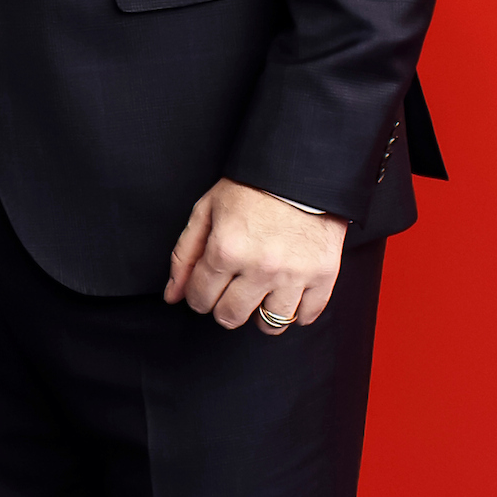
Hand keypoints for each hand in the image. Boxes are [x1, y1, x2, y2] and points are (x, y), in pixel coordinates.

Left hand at [164, 179, 347, 334]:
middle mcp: (260, 268)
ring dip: (261, 314)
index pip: (200, 298)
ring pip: (270, 325)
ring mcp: (294, 275)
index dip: (198, 295)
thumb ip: (185, 254)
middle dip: (224, 307)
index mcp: (227, 250)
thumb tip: (172, 295)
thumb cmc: (250, 188)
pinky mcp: (324, 277)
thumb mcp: (207, 210)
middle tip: (231, 289)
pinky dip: (296, 311)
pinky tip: (286, 293)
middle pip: (231, 317)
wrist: (300, 171)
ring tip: (260, 293)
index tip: (205, 287)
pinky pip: (306, 317)